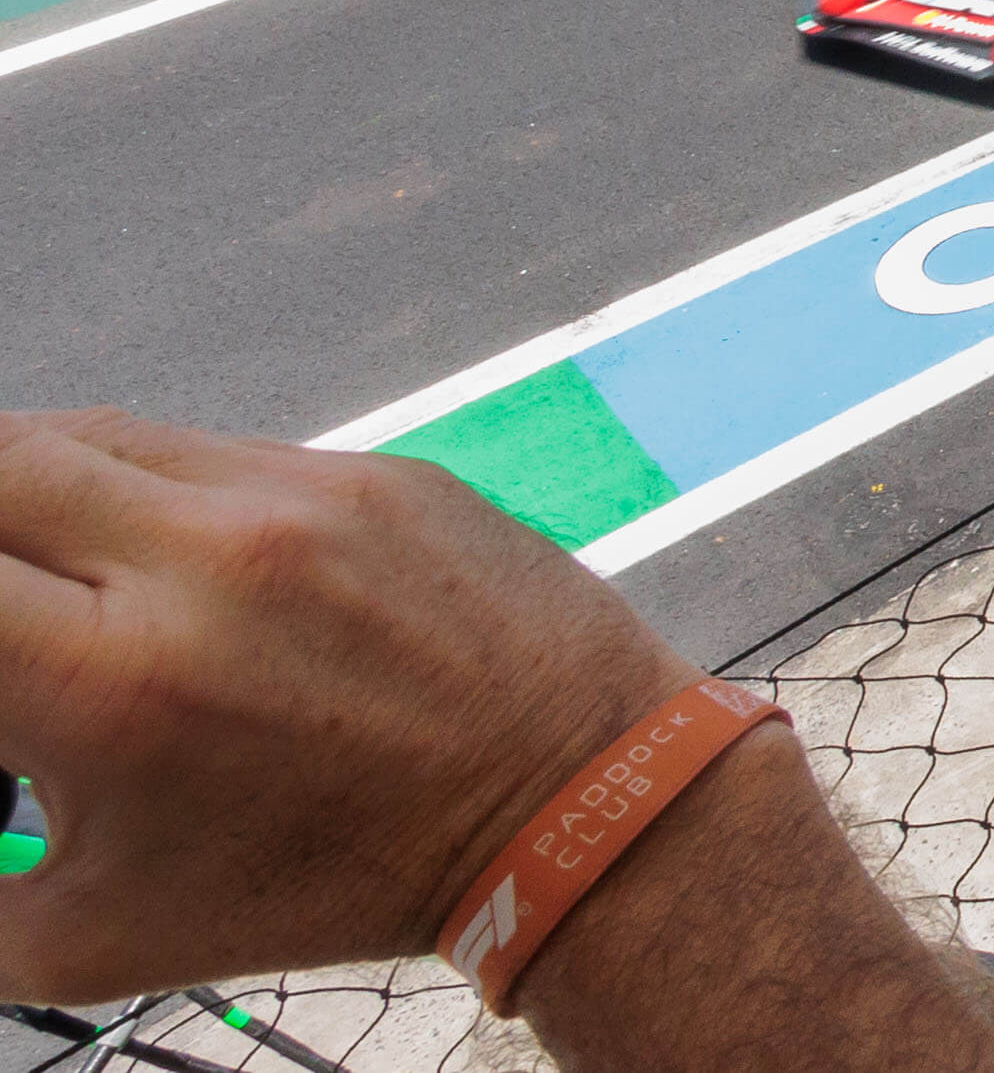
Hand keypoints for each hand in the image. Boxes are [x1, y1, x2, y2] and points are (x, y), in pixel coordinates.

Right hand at [0, 410, 694, 1004]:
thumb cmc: (324, 880)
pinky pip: (203, 445)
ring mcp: (293, 495)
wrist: (565, 802)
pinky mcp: (365, 466)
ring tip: (40, 573)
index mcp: (110, 681)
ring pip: (85, 432)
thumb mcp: (87, 935)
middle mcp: (199, 557)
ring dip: (26, 490)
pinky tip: (150, 558)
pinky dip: (142, 492)